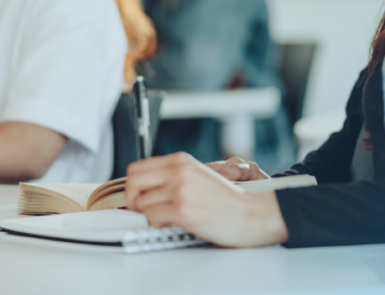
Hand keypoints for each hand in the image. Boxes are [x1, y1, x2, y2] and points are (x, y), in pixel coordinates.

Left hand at [125, 152, 287, 247]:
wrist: (252, 213)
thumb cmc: (228, 201)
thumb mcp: (198, 176)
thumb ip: (173, 176)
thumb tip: (146, 189)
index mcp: (181, 161)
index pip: (137, 167)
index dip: (133, 186)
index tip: (139, 197)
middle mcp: (178, 171)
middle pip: (132, 181)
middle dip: (132, 199)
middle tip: (144, 210)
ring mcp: (180, 189)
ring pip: (140, 203)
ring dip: (148, 215)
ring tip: (166, 218)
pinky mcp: (182, 209)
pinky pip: (151, 217)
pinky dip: (156, 224)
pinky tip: (172, 224)